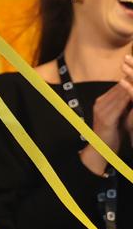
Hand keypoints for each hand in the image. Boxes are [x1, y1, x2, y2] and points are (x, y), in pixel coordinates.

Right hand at [80, 53, 132, 174]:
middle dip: (132, 78)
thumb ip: (123, 106)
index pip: (120, 85)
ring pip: (121, 93)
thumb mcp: (118, 118)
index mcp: (103, 101)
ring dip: (132, 85)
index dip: (131, 78)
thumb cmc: (111, 136)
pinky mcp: (105, 118)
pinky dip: (129, 96)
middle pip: (120, 86)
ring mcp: (102, 109)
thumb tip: (129, 96)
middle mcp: (100, 102)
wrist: (99, 151)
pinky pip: (120, 104)